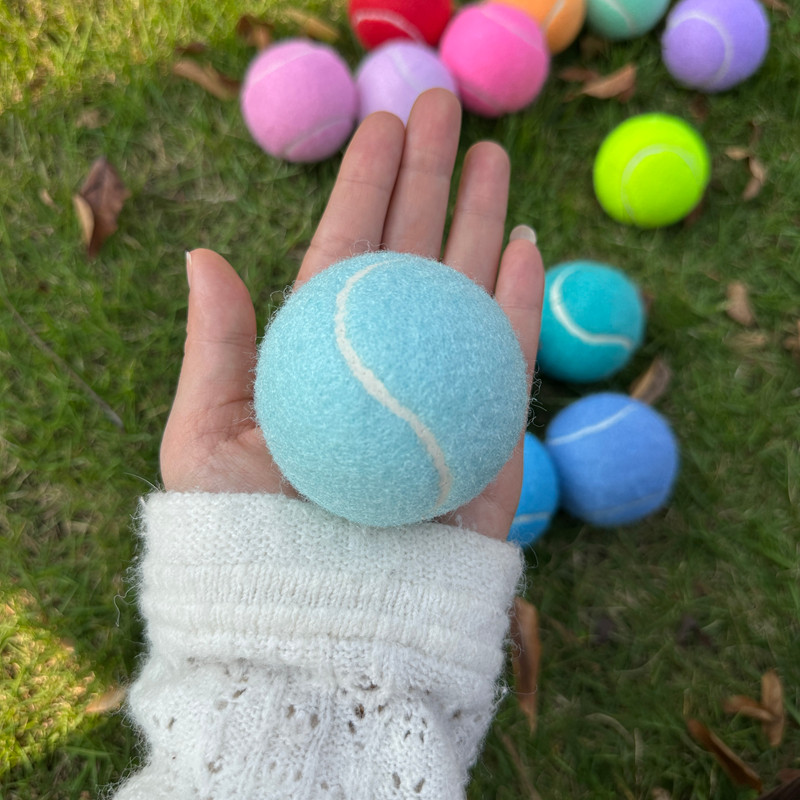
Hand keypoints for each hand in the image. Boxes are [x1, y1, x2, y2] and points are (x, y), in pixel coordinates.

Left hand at [160, 88, 543, 539]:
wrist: (324, 628)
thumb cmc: (251, 543)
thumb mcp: (209, 442)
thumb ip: (219, 349)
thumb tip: (202, 255)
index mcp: (320, 357)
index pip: (347, 255)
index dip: (365, 189)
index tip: (383, 126)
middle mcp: (383, 365)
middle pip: (411, 257)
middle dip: (429, 180)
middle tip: (445, 108)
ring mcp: (439, 394)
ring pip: (465, 293)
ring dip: (481, 221)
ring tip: (492, 155)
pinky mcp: (485, 435)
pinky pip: (508, 360)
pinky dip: (520, 304)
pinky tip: (523, 243)